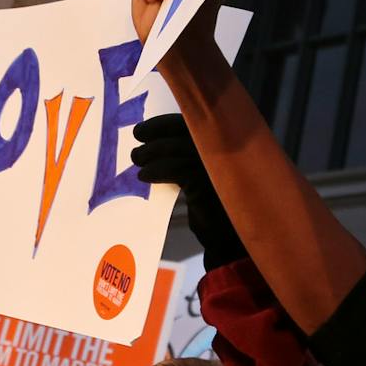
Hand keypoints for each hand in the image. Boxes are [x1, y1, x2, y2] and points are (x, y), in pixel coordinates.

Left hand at [132, 114, 243, 269]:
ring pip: (180, 147)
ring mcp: (221, 166)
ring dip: (153, 151)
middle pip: (189, 129)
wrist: (228, 242)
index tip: (143, 129)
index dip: (166, 124)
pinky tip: (144, 175)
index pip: (196, 124)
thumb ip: (188, 158)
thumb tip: (154, 144)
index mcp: (228, 146)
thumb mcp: (201, 176)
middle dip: (158, 131)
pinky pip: (177, 169)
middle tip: (136, 136)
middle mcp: (229, 152)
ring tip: (136, 159)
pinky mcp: (210, 184)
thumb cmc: (214, 209)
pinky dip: (157, 169)